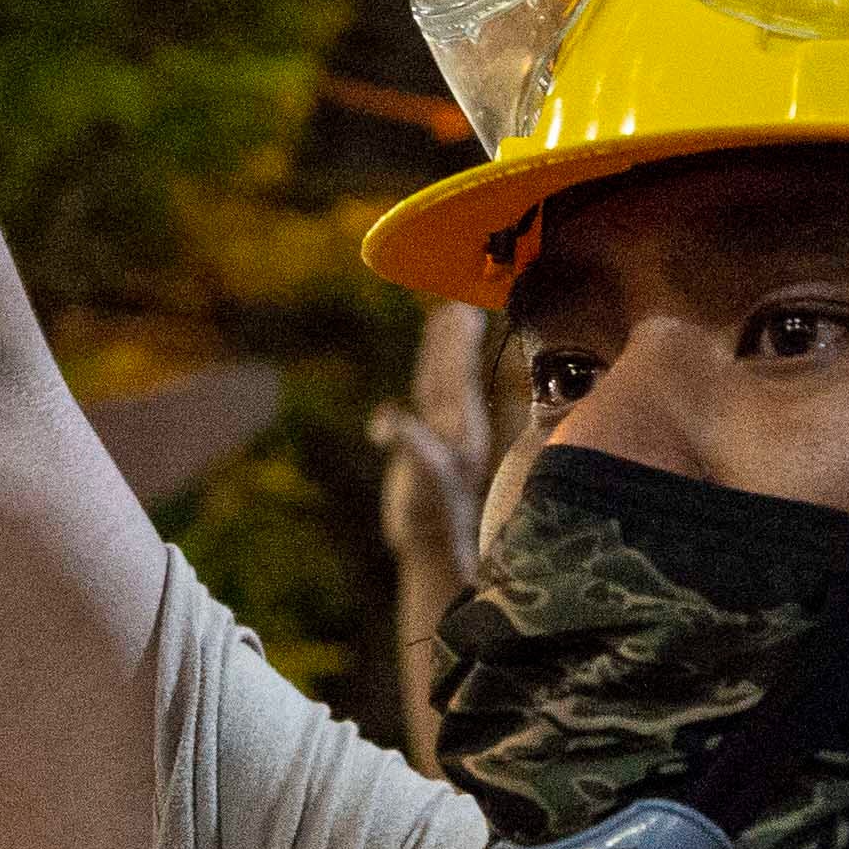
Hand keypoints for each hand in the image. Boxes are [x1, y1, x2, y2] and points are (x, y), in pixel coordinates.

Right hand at [373, 304, 491, 575]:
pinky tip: (418, 371)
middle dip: (452, 339)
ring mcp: (441, 435)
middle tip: (458, 304)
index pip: (454, 373)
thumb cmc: (429, 511)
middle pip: (450, 371)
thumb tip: (387, 416)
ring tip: (447, 323)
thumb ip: (409, 444)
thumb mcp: (422, 477)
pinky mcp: (425, 448)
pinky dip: (421, 384)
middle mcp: (453, 425)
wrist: (433, 543)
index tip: (461, 310)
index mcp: (457, 424)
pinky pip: (423, 405)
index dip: (454, 343)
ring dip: (441, 354)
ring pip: (439, 384)